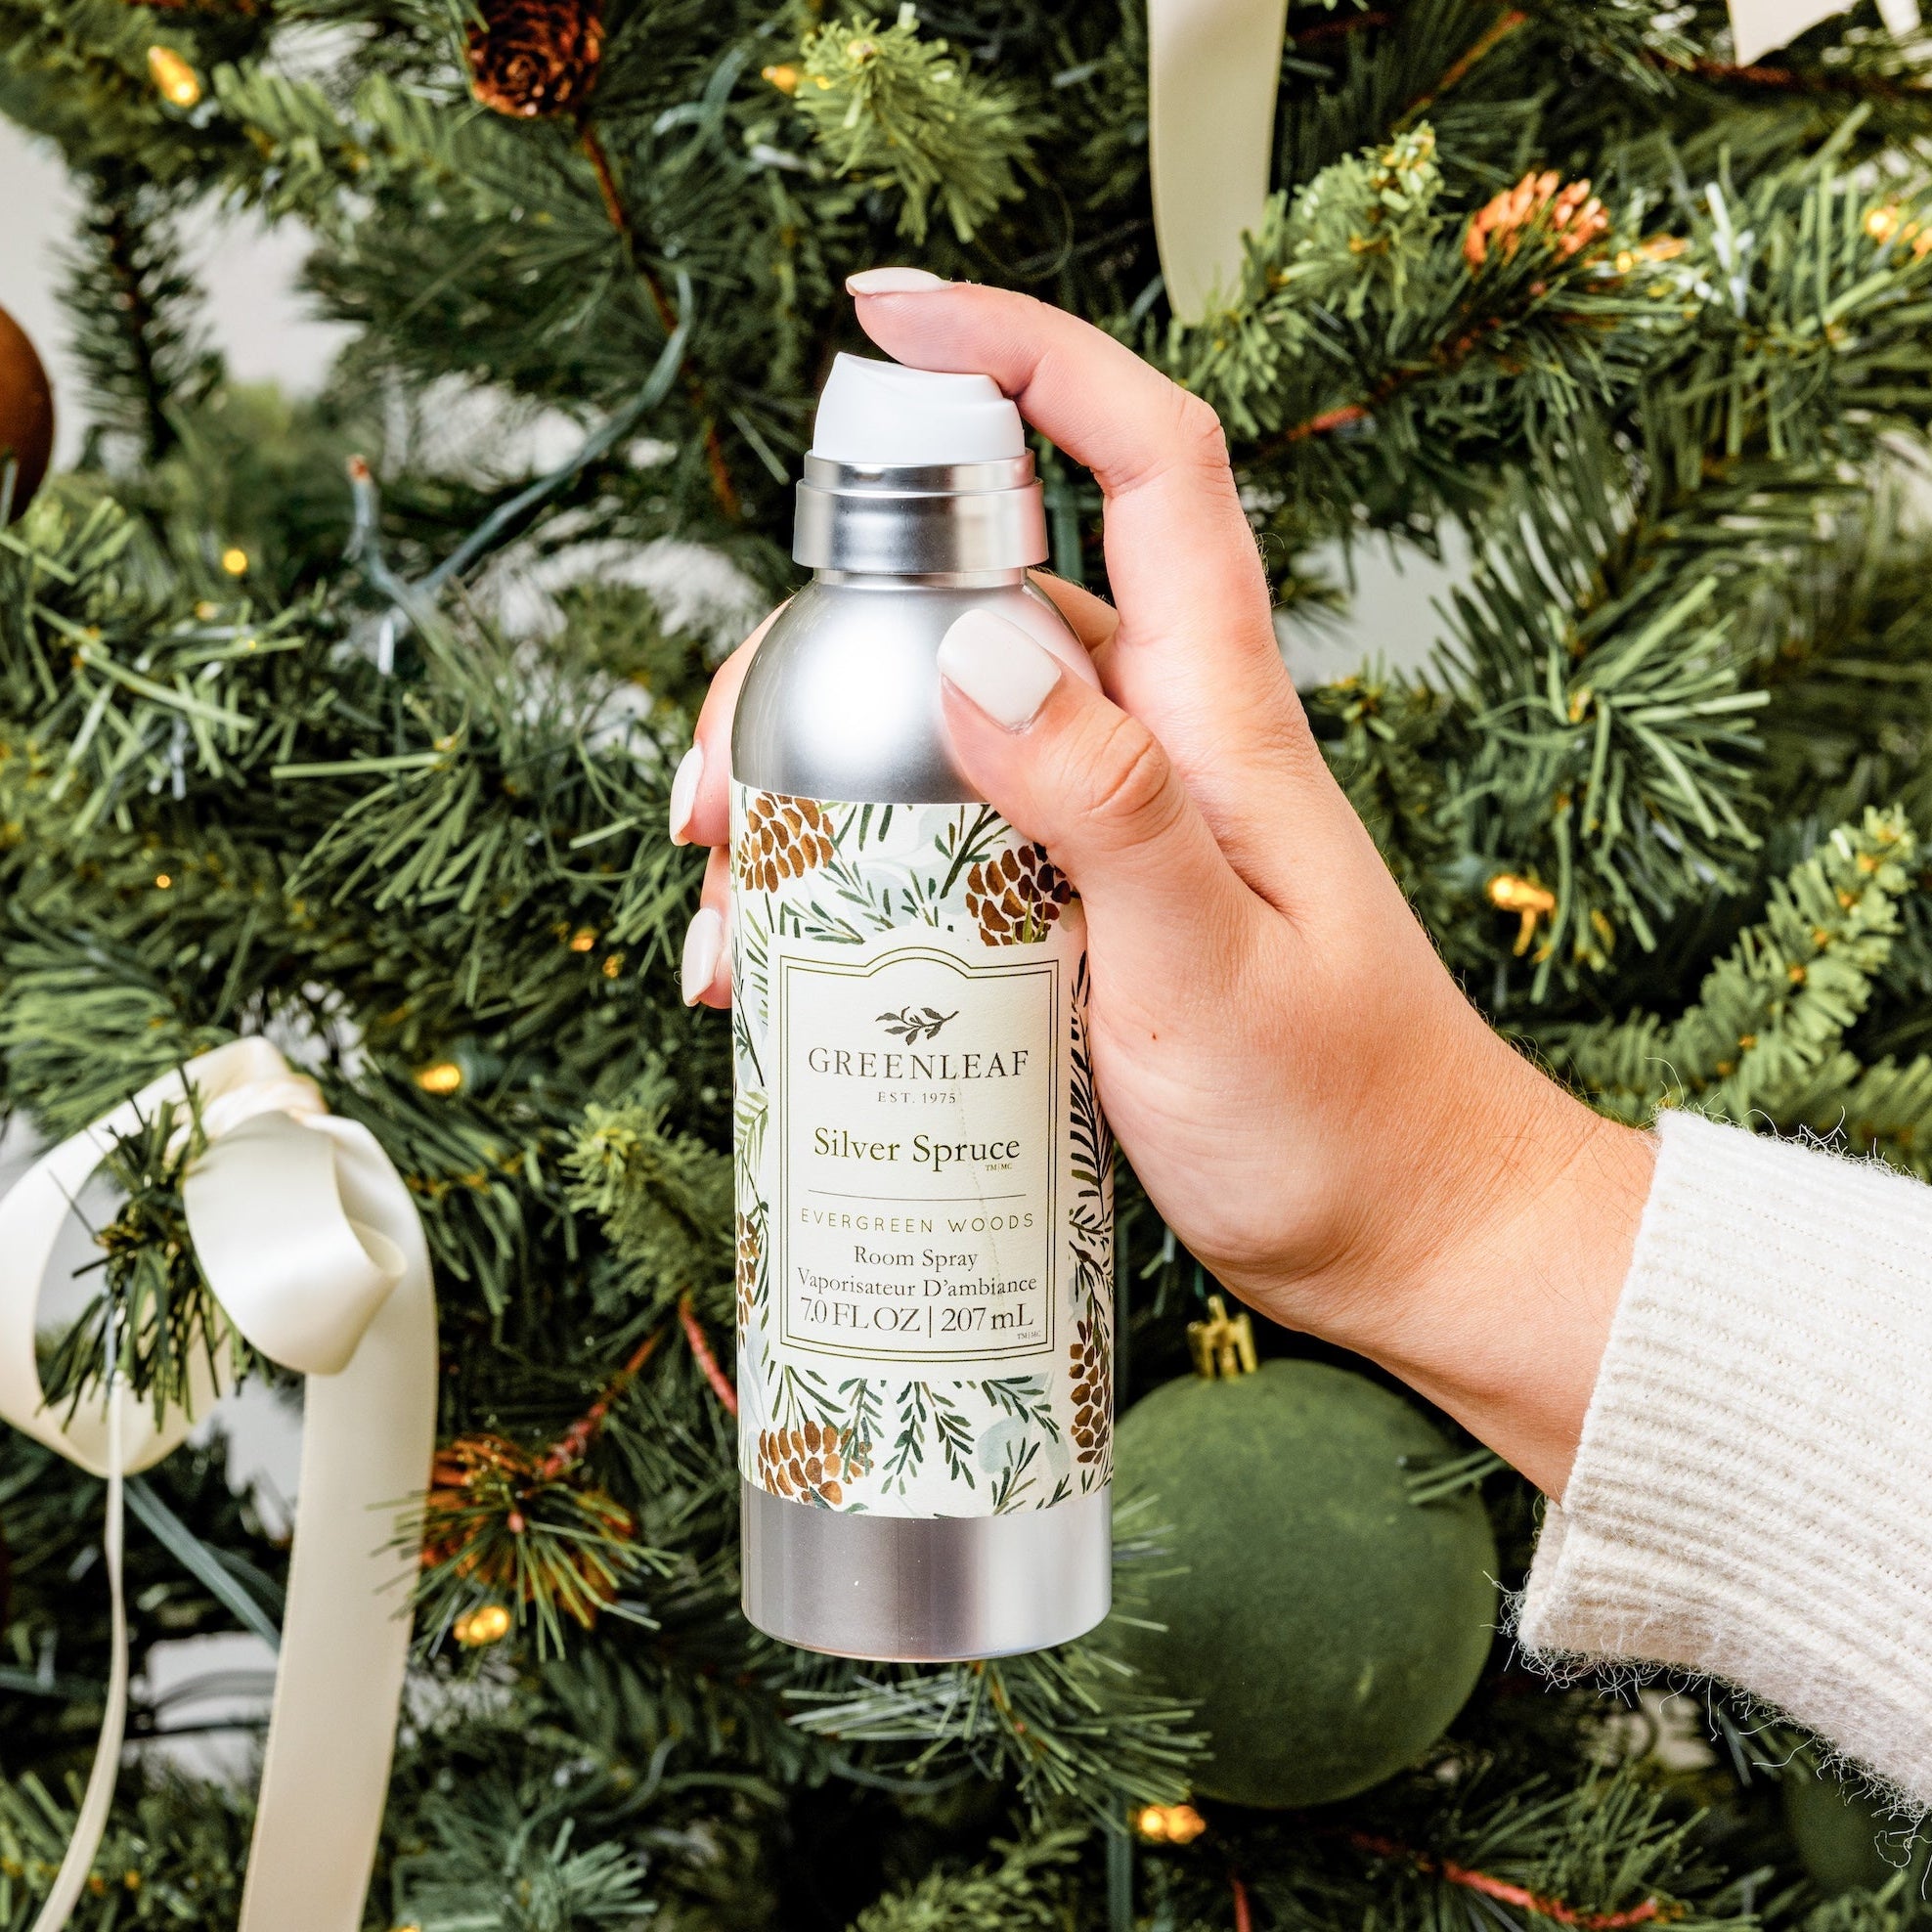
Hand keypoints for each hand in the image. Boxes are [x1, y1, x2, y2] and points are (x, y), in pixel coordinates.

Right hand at [671, 273, 1654, 1498]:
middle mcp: (1155, 739)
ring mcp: (1109, 822)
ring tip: (729, 906)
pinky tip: (780, 963)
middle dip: (816, 657)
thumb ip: (1111, 808)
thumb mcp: (1211, 970)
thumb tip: (976, 648)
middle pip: (967, 602)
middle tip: (721, 790)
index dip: (1025, 351)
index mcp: (1213, 710)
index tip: (887, 314)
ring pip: (929, 729)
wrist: (1401, 1241)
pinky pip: (938, 838)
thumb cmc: (1341, 1119)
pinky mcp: (1075, 903)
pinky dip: (846, 876)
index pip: (1141, 459)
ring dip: (807, 788)